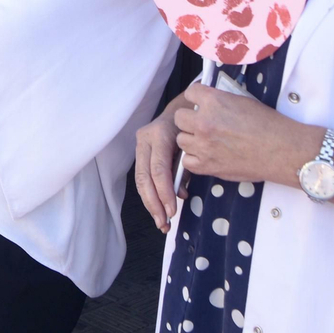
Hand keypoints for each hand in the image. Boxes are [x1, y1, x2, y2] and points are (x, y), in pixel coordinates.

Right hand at [135, 111, 187, 231]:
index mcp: (159, 135)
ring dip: (150, 203)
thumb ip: (186, 169)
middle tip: (164, 222)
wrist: (180, 110)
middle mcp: (145, 139)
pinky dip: (150, 196)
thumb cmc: (191, 127)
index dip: (164, 192)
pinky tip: (158, 210)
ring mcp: (140, 145)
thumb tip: (181, 194)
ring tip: (161, 222)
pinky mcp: (140, 153)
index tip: (173, 211)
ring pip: (140, 180)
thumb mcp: (193, 144)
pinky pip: (142, 178)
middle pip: (144, 177)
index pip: (158, 169)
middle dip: (154, 203)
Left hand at [173, 82, 313, 184]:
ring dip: (191, 139)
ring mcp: (203, 145)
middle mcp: (203, 122)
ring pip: (181, 139)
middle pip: (179, 118)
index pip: (190, 93)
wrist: (282, 150)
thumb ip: (220, 100)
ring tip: (207, 141)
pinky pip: (187, 161)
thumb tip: (209, 102)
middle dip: (189, 119)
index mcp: (213, 101)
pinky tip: (207, 155)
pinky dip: (195, 158)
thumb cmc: (269, 125)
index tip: (201, 103)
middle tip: (203, 123)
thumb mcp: (242, 100)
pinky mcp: (207, 165)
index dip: (196, 98)